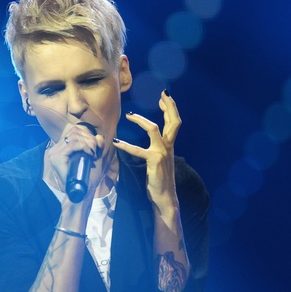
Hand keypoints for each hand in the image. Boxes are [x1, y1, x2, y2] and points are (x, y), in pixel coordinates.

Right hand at [45, 123, 104, 197]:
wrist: (82, 193)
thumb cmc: (87, 177)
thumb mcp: (94, 157)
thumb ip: (96, 145)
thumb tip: (99, 136)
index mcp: (61, 148)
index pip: (73, 129)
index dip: (87, 134)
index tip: (94, 147)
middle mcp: (55, 149)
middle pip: (74, 130)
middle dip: (89, 138)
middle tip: (95, 152)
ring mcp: (54, 153)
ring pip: (74, 136)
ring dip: (88, 143)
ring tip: (92, 154)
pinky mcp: (56, 158)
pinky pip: (73, 144)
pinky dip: (84, 147)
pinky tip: (89, 155)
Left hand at [113, 90, 180, 211]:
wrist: (165, 197)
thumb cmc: (159, 180)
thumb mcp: (159, 160)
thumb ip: (157, 150)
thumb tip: (152, 144)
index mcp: (170, 146)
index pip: (174, 123)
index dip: (171, 109)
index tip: (164, 98)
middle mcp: (168, 147)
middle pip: (174, 122)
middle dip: (169, 106)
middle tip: (163, 94)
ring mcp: (162, 153)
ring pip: (154, 129)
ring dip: (141, 120)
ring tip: (130, 115)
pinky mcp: (153, 161)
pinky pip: (138, 150)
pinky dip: (126, 145)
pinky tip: (116, 142)